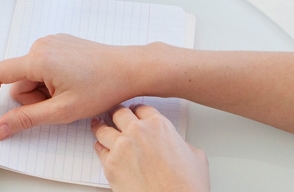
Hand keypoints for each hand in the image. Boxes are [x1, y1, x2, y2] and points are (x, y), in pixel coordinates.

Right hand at [0, 34, 141, 139]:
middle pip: (19, 81)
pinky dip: (52, 80)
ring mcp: (51, 42)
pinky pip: (43, 66)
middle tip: (60, 104)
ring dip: (44, 90)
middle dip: (33, 98)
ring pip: (31, 76)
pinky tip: (74, 83)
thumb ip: (26, 119)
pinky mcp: (60, 43)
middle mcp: (41, 45)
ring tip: (71, 93)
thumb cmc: (102, 87)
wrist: (130, 68)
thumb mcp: (62, 111)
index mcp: (38, 59)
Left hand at [92, 105, 209, 191]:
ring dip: (102, 127)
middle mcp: (137, 131)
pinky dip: (100, 148)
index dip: (137, 111)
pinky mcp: (110, 165)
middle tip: (114, 116)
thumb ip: (180, 142)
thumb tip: (176, 145)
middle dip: (117, 115)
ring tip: (99, 125)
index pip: (141, 108)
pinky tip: (101, 147)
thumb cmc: (186, 185)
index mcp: (158, 125)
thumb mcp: (195, 155)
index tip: (134, 112)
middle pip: (119, 113)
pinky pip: (99, 150)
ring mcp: (121, 147)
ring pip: (103, 129)